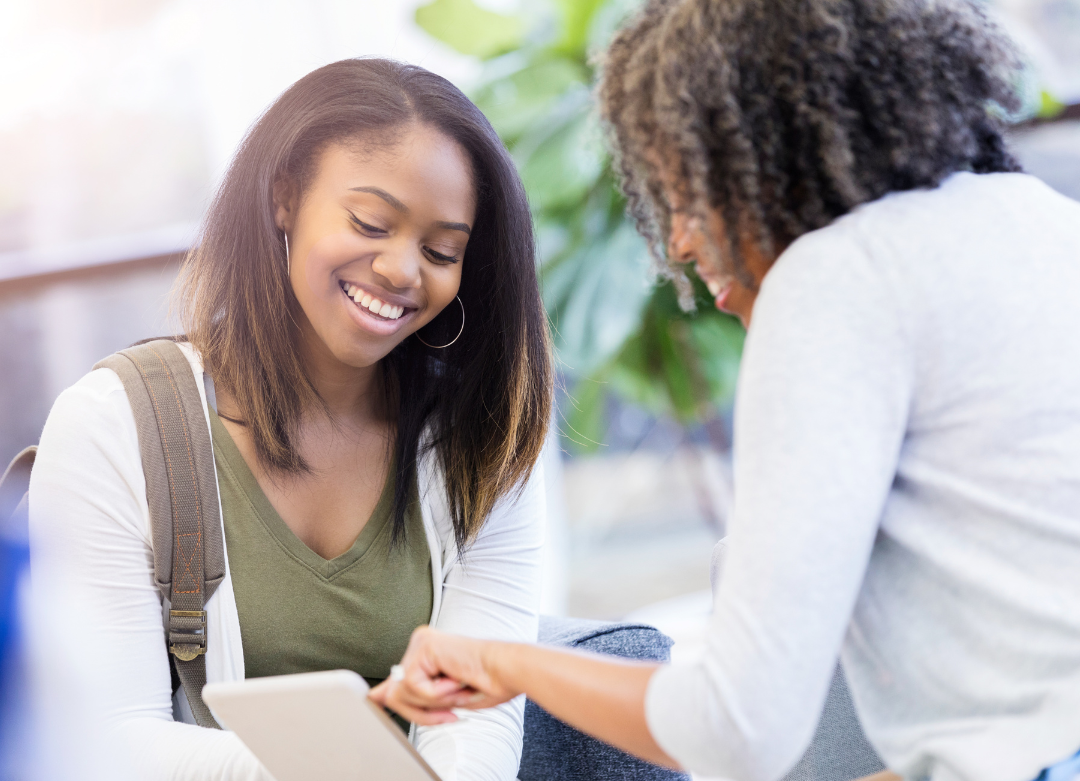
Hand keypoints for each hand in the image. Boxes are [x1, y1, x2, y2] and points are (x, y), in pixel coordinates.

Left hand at [368, 626, 520, 724]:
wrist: (506, 672)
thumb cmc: (485, 683)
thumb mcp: (443, 699)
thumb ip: (412, 697)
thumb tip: (379, 697)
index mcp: (425, 655)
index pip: (396, 678)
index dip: (383, 696)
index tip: (374, 703)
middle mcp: (419, 645)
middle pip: (395, 693)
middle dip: (421, 712)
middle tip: (449, 712)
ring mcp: (420, 642)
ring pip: (403, 692)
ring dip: (433, 703)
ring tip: (457, 690)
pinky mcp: (424, 645)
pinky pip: (415, 686)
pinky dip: (437, 694)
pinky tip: (455, 680)